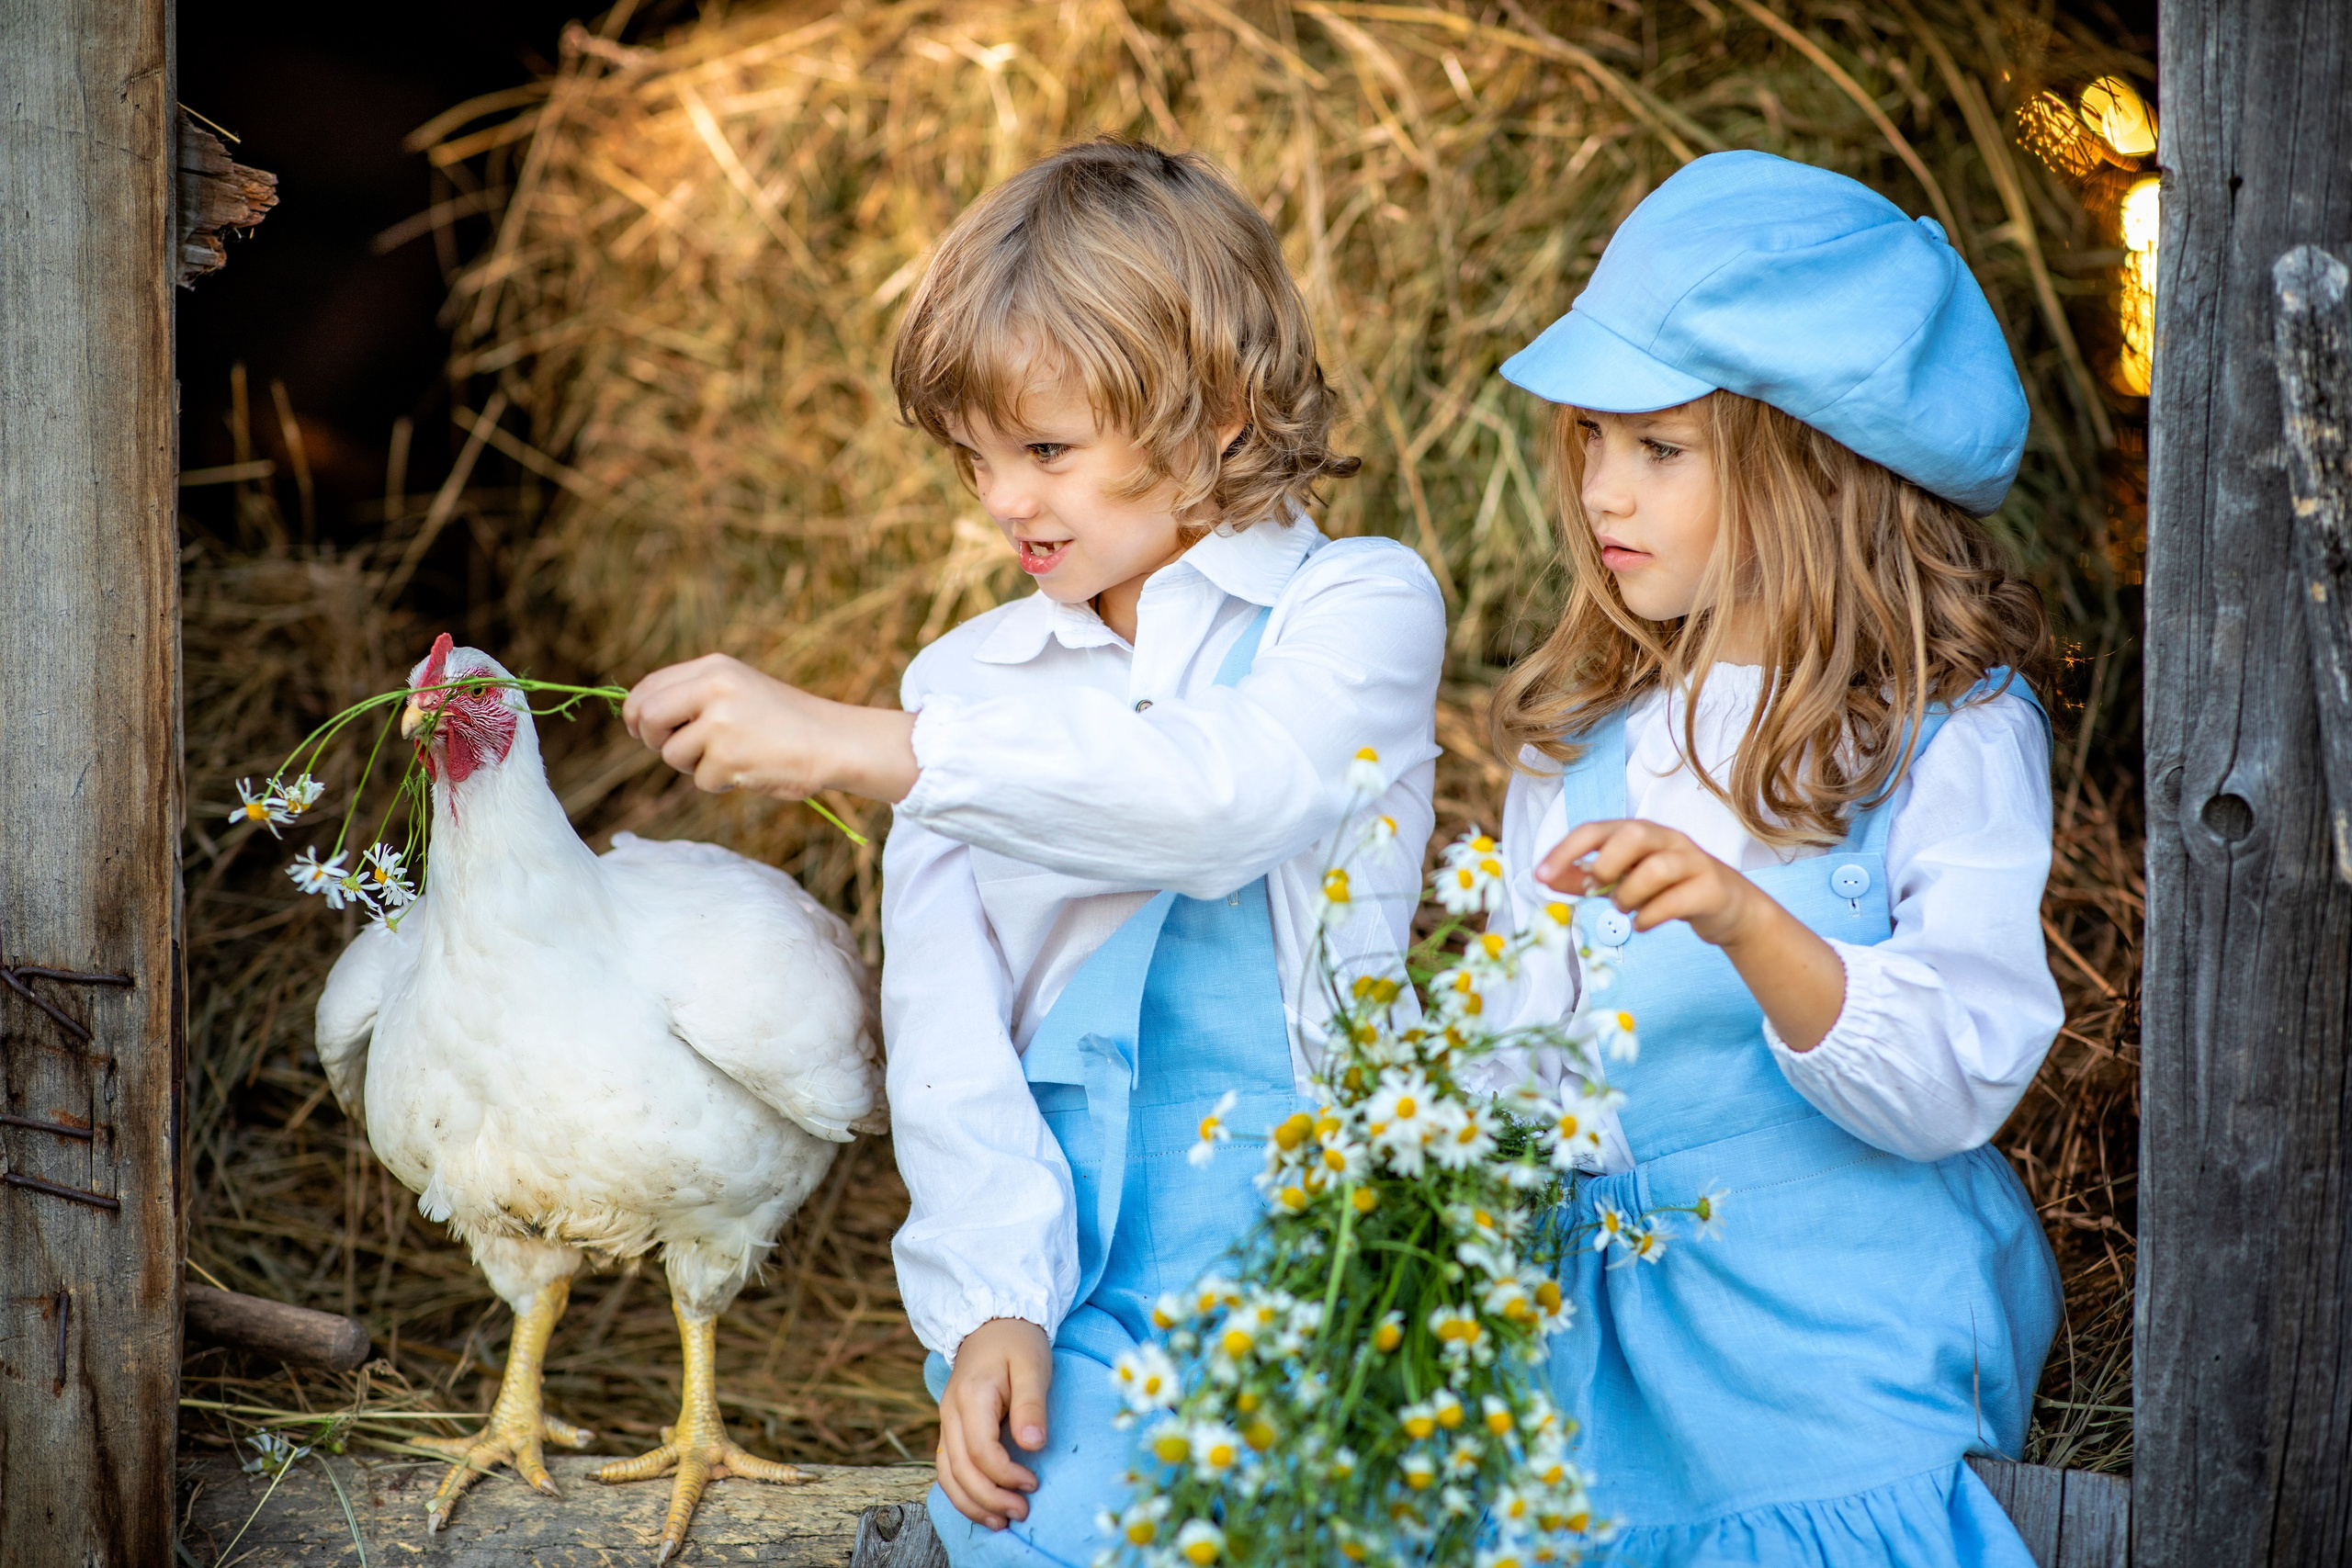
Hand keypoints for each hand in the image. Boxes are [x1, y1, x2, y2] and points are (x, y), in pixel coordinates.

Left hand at [622, 653, 918, 803]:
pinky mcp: (729, 758)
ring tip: (731, 756)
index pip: (650, 686)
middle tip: (673, 749)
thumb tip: (639, 717)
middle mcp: (714, 689)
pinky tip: (748, 769)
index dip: (636, 712)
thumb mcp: (738, 689)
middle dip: (652, 739)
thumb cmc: (783, 720)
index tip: (639, 729)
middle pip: (647, 717)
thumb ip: (693, 694)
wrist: (832, 741)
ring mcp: (721, 724)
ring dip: (694, 765)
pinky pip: (701, 780)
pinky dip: (720, 782)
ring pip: (672, 755)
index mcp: (715, 667)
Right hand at [935, 1318, 1052, 1529]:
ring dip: (972, 1503)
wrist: (993, 1322)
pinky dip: (963, 1492)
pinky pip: (948, 1468)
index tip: (1033, 1482)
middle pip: (960, 1470)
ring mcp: (947, 1421)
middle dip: (990, 1498)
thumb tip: (1033, 1445)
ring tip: (1003, 1522)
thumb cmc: (1017, 1342)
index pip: (980, 1451)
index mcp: (971, 1397)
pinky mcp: (951, 1428)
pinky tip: (984, 1506)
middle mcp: (950, 1413)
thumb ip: (1031, 1406)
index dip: (1005, 1475)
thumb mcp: (1033, 1366)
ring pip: (947, 1475)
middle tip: (1022, 1512)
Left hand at [1535, 818, 1767, 946]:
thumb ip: (1586, 879)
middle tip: (1596, 891)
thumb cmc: (1667, 890)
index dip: (1566, 851)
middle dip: (1606, 863)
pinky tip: (1643, 924)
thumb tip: (1545, 879)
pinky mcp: (1710, 888)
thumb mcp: (1623, 881)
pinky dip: (1651, 917)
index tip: (1540, 875)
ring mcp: (1692, 861)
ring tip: (1625, 910)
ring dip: (1630, 895)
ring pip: (1657, 868)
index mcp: (1640, 832)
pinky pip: (1677, 900)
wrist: (1728, 907)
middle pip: (1633, 834)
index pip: (1596, 829)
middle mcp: (1667, 840)